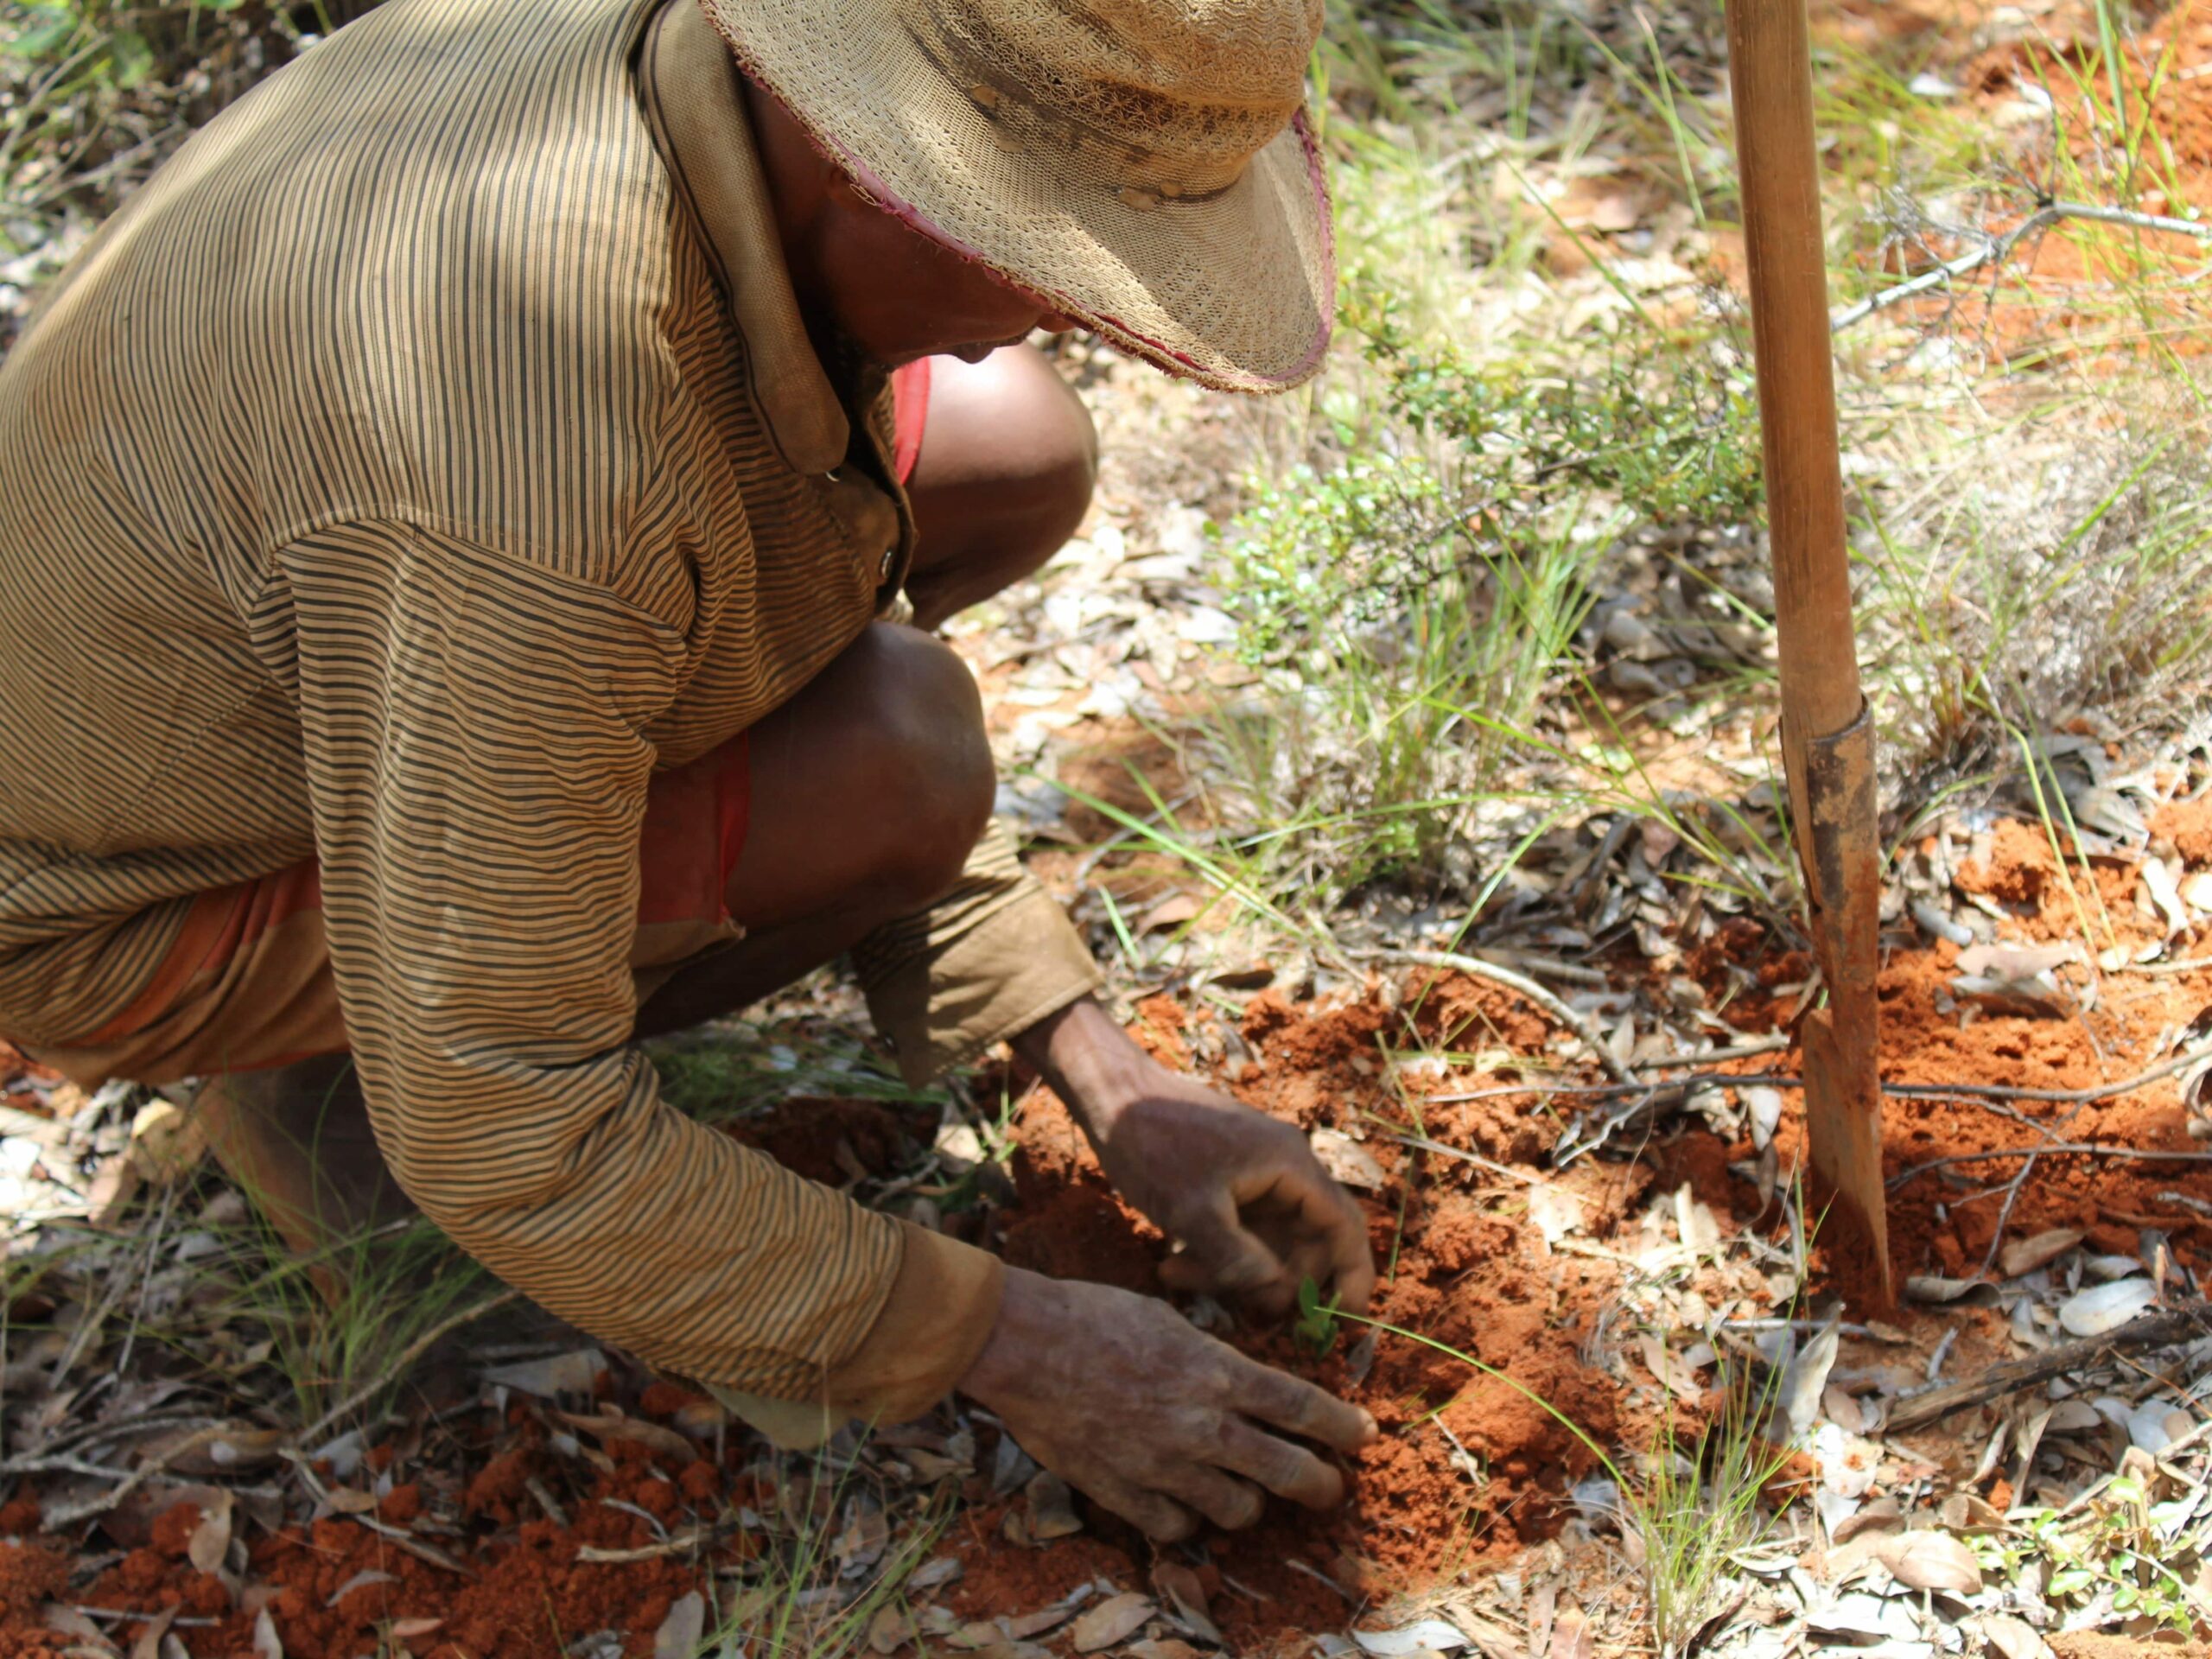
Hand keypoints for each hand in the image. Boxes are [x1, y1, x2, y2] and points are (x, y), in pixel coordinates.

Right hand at [960, 1266, 1376, 1538]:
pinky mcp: (1124, 1491)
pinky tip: (1182, 1503)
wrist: (1025, 1343)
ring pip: (1238, 1511)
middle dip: (1320, 1485)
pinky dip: (1187, 1520)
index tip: (1363, 1435)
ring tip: (1246, 1495)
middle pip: (1288, 1471)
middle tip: (1329, 1488)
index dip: (1343, 1427)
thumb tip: (1241, 1382)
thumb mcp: (1170, 1318)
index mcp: (1217, 1372)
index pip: (1303, 1408)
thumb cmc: (1094, 1315)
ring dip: (1250, 1504)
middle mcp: (1201, 1425)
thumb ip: (1211, 1358)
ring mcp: (1164, 1465)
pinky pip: (1177, 1527)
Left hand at [1013, 998, 1374, 1318]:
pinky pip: (1239, 1230)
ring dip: (1234, 1271)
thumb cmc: (1151, 1144)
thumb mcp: (1189, 1211)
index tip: (1347, 1319)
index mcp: (1290, 1164)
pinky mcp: (1228, 1181)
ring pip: (1267, 1241)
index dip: (1352, 1273)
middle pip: (1306, 1240)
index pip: (1342, 1224)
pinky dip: (1215, 1255)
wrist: (1110, 1094)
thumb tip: (1277, 1292)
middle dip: (1275, 1281)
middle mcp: (1283, 1167)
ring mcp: (1255, 1173)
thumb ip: (1236, 1259)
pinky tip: (1172, 1265)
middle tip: (1240, 1308)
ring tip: (1180, 1276)